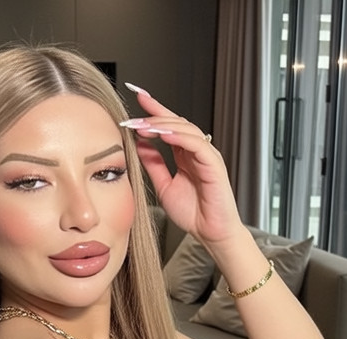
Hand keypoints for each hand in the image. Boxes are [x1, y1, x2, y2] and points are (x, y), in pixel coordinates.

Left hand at [123, 86, 243, 247]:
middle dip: (153, 117)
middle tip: (132, 118)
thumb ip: (153, 164)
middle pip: (176, 122)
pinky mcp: (214, 164)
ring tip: (142, 125)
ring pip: (186, 129)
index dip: (154, 110)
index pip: (170, 126)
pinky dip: (179, 137)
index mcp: (186, 154)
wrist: (211, 233)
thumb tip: (140, 144)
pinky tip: (163, 134)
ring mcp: (207, 156)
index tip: (138, 96)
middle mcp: (197, 151)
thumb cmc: (193, 214)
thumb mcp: (164, 186)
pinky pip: (196, 144)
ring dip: (163, 125)